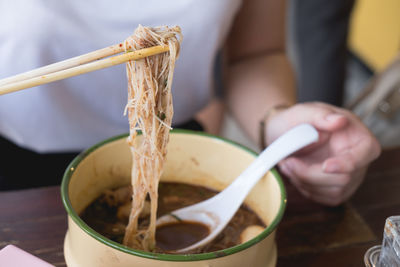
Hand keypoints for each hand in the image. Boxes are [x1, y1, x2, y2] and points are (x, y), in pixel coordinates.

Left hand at [266, 102, 380, 205]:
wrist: (281, 134)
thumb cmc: (295, 120)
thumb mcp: (304, 112)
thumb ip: (321, 116)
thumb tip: (340, 120)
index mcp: (357, 135)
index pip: (367, 152)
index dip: (348, 163)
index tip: (325, 166)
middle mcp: (357, 158)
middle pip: (344, 179)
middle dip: (310, 174)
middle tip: (287, 161)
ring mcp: (348, 176)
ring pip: (332, 192)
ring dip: (304, 182)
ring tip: (287, 164)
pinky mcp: (334, 189)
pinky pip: (323, 198)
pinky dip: (304, 188)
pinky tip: (293, 173)